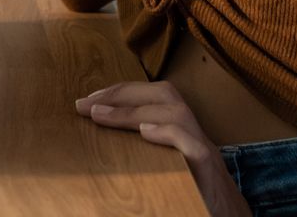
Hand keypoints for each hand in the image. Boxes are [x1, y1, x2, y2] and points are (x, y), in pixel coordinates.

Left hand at [77, 81, 252, 216]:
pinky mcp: (210, 173)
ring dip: (133, 110)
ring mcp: (206, 154)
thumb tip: (104, 151)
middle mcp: (196, 139)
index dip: (122, 93)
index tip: (89, 101)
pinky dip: (168, 133)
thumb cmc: (198, 204)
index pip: (156, 98)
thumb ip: (144, 158)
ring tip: (100, 115)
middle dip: (123, 92)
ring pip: (177, 113)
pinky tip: (145, 131)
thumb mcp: (167, 175)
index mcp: (184, 138)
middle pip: (166, 94)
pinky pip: (193, 146)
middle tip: (86, 104)